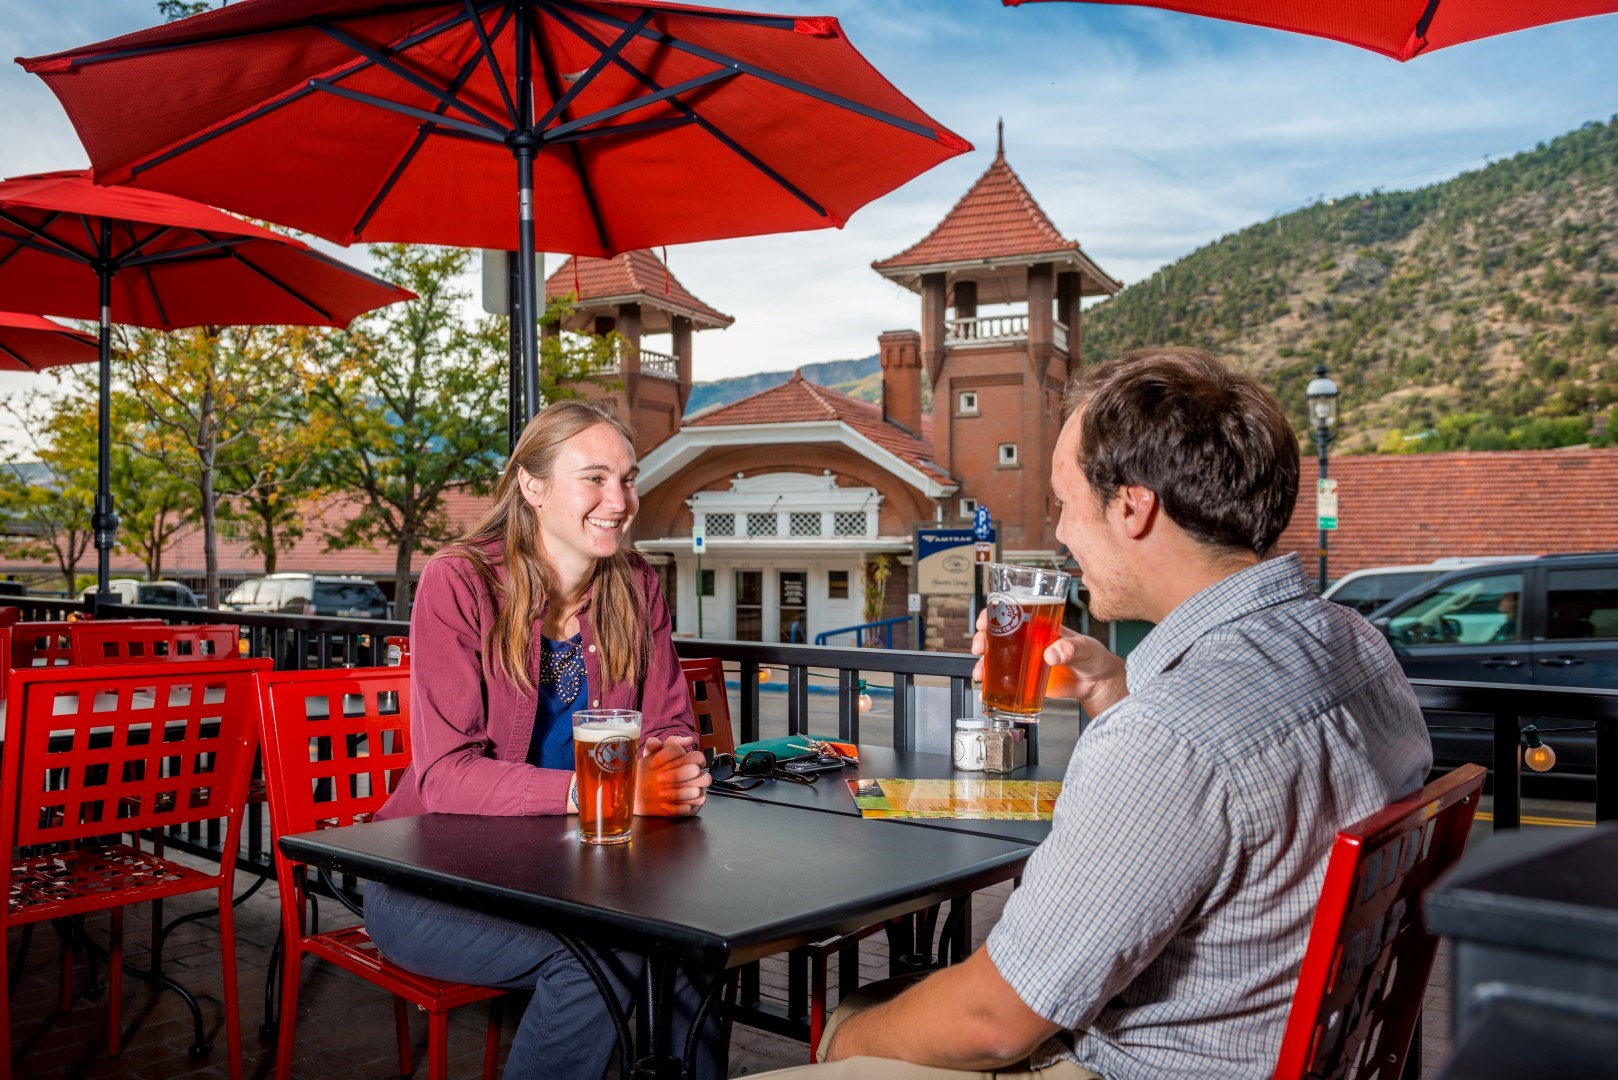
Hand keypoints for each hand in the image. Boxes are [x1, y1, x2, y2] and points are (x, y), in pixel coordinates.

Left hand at [635, 736, 710, 816]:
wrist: (639, 794)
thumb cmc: (648, 772)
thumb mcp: (650, 755)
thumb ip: (661, 744)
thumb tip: (686, 739)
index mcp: (690, 759)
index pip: (693, 754)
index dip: (671, 757)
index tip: (653, 764)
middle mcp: (697, 775)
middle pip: (697, 771)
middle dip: (677, 775)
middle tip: (659, 779)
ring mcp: (697, 791)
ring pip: (697, 791)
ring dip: (678, 793)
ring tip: (660, 794)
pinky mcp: (692, 808)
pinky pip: (691, 808)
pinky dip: (676, 808)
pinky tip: (663, 805)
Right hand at [972, 610, 1127, 718]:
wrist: (1098, 683)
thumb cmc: (1093, 656)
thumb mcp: (1084, 647)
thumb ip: (1069, 648)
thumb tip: (1052, 654)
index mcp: (1039, 625)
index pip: (1010, 612)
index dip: (993, 613)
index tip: (985, 620)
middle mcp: (1027, 641)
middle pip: (996, 635)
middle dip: (981, 639)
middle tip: (980, 647)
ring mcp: (1025, 661)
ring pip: (996, 659)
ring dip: (982, 665)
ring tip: (980, 673)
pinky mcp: (1026, 680)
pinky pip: (1005, 682)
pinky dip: (992, 687)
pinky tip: (986, 692)